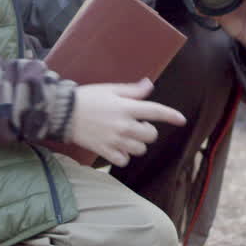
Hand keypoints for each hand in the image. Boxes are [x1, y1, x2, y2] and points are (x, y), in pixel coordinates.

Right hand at [67, 79, 186, 166]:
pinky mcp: (105, 151)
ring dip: (136, 144)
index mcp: (126, 108)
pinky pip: (124, 160)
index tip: (182, 120)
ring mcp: (114, 140)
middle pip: (150, 135)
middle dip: (147, 131)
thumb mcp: (110, 90)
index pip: (155, 112)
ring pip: (140, 149)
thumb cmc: (87, 98)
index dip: (171, 115)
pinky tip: (117, 148)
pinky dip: (124, 156)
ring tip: (125, 137)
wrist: (63, 113)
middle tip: (136, 125)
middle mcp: (123, 125)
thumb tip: (149, 85)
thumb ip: (132, 91)